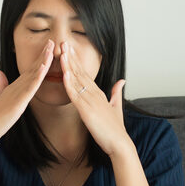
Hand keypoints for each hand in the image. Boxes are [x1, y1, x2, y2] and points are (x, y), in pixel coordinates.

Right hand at [0, 39, 53, 145]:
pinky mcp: (20, 101)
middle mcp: (18, 86)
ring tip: (50, 49)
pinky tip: (43, 68)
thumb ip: (0, 83)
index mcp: (16, 85)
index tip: (47, 48)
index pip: (30, 69)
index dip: (39, 58)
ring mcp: (19, 92)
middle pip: (33, 68)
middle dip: (43, 54)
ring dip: (43, 61)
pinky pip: (31, 87)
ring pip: (34, 74)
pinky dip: (37, 77)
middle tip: (51, 41)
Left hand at [60, 41, 130, 156]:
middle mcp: (95, 94)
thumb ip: (117, 92)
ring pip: (77, 80)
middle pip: (80, 72)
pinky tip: (64, 74)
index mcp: (99, 93)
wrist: (120, 143)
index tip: (70, 49)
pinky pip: (76, 95)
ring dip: (69, 65)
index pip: (85, 73)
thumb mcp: (117, 107)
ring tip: (62, 51)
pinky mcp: (87, 111)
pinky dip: (69, 84)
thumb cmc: (116, 129)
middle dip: (71, 57)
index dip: (77, 61)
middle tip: (64, 42)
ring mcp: (91, 101)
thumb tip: (122, 80)